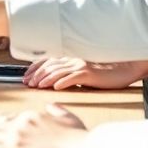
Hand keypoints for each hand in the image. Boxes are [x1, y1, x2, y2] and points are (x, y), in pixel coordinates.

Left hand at [24, 57, 143, 89]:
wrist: (121, 70)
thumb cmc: (102, 75)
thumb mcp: (81, 74)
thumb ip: (68, 75)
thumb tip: (53, 85)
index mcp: (69, 60)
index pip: (46, 62)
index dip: (34, 69)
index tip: (26, 77)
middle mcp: (72, 60)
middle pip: (49, 66)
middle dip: (36, 75)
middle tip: (28, 83)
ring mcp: (80, 66)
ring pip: (58, 71)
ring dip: (46, 79)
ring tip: (37, 86)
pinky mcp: (89, 73)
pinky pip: (73, 77)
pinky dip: (63, 82)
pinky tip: (56, 88)